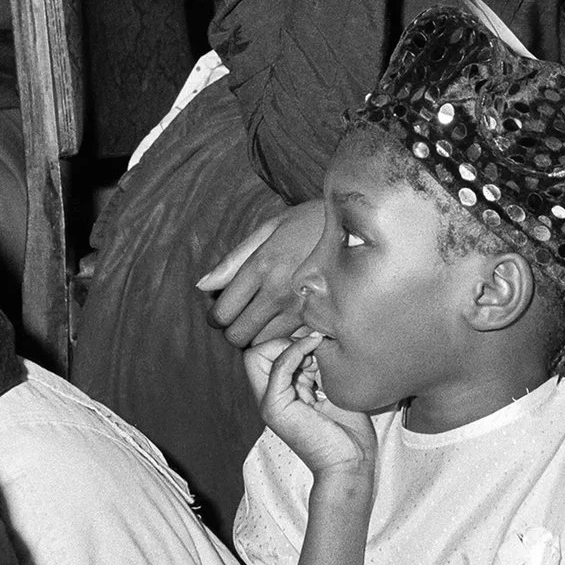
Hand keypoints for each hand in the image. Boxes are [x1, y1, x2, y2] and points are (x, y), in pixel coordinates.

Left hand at [200, 200, 331, 348]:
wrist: (361, 225)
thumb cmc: (310, 221)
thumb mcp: (269, 228)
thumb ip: (234, 260)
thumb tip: (202, 286)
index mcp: (261, 265)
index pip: (222, 313)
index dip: (216, 317)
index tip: (221, 311)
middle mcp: (278, 290)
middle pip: (238, 335)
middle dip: (234, 330)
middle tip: (241, 317)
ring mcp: (301, 307)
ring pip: (262, 344)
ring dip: (257, 336)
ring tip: (264, 319)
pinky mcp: (321, 317)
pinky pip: (289, 340)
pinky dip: (282, 336)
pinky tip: (286, 321)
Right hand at [246, 331, 375, 479]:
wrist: (351, 464)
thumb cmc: (350, 432)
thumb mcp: (332, 388)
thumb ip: (317, 366)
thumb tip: (313, 337)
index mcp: (282, 395)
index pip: (264, 354)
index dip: (287, 342)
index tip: (317, 346)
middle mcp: (271, 398)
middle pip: (255, 353)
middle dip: (282, 341)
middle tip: (314, 350)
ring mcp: (270, 404)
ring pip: (257, 355)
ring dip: (290, 346)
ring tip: (318, 357)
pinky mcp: (276, 408)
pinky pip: (278, 366)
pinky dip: (296, 349)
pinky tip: (315, 345)